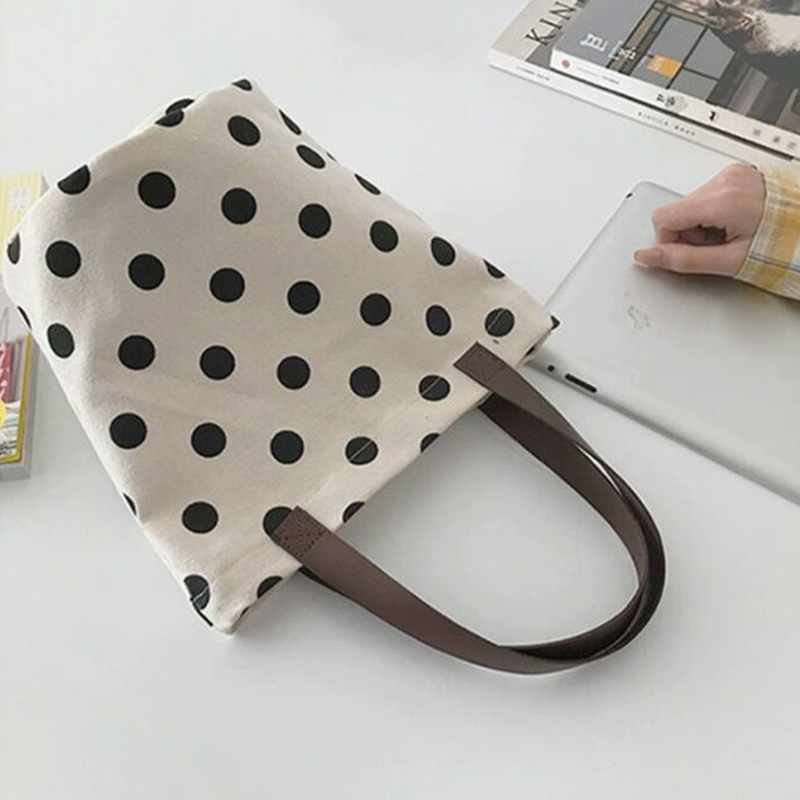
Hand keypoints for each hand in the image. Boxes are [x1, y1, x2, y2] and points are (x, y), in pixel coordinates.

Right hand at [634, 163, 765, 276]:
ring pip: (693, 203)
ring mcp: (734, 174)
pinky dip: (715, 213)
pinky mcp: (739, 175)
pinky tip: (734, 223)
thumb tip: (647, 257)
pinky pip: (709, 195)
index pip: (663, 217)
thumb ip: (681, 260)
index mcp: (721, 199)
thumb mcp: (727, 261)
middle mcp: (726, 180)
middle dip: (690, 233)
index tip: (688, 252)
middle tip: (717, 246)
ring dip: (703, 224)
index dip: (669, 241)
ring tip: (730, 235)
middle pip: (678, 209)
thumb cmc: (780, 246)